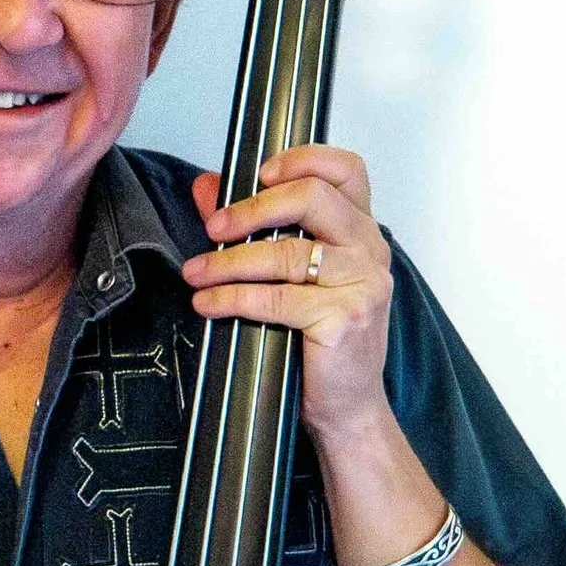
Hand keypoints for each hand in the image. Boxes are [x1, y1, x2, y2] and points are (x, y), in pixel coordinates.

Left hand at [184, 146, 393, 447]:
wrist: (347, 406)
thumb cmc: (319, 339)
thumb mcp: (288, 274)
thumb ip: (250, 225)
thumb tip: (205, 185)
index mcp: (360, 229)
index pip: (347, 169)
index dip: (303, 159)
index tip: (259, 174)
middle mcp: (369, 248)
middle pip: (312, 199)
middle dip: (252, 209)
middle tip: (213, 228)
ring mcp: (363, 283)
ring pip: (287, 254)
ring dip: (229, 262)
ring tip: (196, 273)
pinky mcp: (345, 318)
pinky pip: (277, 299)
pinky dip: (234, 298)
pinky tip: (209, 302)